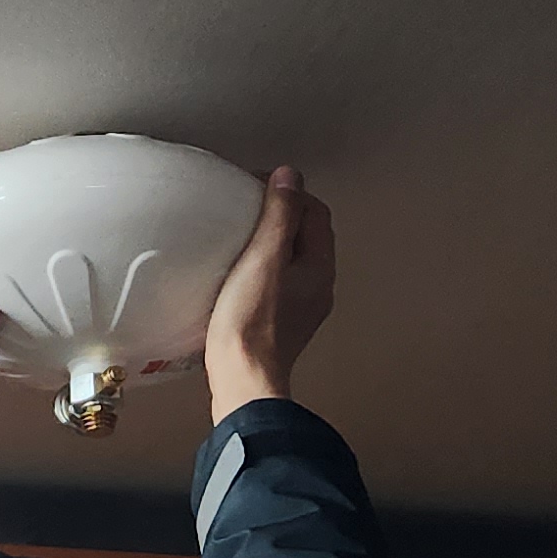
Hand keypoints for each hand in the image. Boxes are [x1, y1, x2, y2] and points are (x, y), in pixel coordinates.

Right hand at [206, 166, 333, 416]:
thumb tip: (290, 176)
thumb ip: (279, 215)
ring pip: (291, 259)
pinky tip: (236, 269)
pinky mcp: (279, 324)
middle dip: (281, 213)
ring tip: (239, 233)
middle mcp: (318, 288)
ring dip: (270, 240)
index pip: (315, 213)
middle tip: (246, 205)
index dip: (289, 192)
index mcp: (320, 269)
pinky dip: (261, 265)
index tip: (255, 186)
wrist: (243, 382)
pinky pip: (277, 281)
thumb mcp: (263, 258)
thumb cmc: (249, 324)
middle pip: (306, 235)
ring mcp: (300, 309)